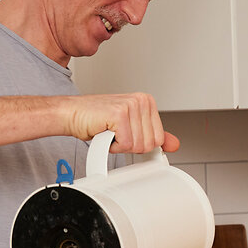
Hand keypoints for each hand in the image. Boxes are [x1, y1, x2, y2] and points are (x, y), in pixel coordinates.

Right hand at [64, 93, 180, 153]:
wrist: (72, 113)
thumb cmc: (97, 119)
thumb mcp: (131, 128)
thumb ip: (153, 135)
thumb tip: (174, 144)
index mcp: (147, 102)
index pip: (158, 139)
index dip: (140, 144)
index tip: (128, 135)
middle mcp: (141, 101)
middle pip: (149, 144)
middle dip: (130, 146)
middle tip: (116, 133)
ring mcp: (131, 106)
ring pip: (138, 146)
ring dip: (120, 145)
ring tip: (110, 131)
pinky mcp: (120, 114)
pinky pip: (126, 144)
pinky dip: (113, 146)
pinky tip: (105, 132)